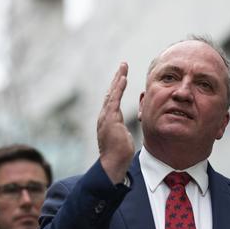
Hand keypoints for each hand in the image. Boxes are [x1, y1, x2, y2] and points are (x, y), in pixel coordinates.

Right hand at [97, 62, 134, 183]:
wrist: (113, 163)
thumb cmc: (119, 154)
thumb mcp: (122, 138)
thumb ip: (122, 131)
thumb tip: (124, 131)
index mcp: (108, 120)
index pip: (113, 100)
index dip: (117, 87)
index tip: (122, 77)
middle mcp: (105, 116)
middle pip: (111, 92)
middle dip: (117, 78)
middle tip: (123, 65)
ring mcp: (106, 116)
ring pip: (112, 92)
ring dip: (118, 78)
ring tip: (124, 67)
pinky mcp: (110, 118)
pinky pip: (115, 99)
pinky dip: (119, 88)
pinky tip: (123, 78)